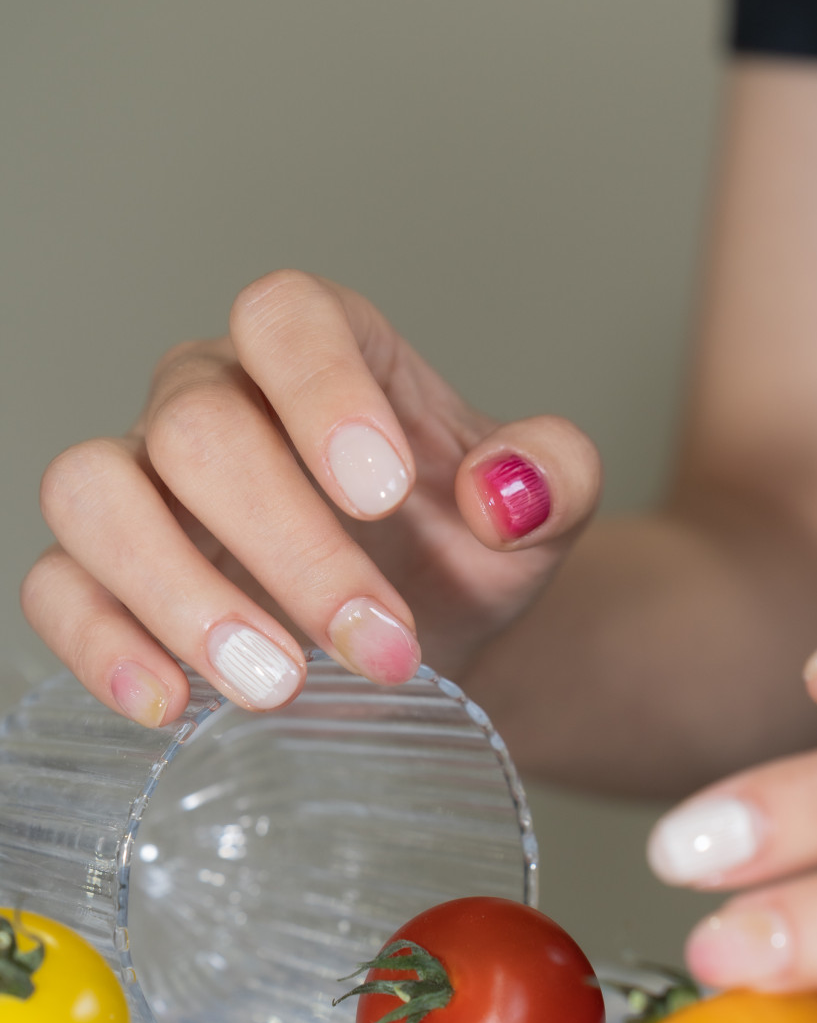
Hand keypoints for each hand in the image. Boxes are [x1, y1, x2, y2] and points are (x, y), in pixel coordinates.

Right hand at [22, 271, 599, 725]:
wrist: (421, 639)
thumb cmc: (461, 556)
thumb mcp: (539, 521)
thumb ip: (555, 479)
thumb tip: (507, 489)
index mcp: (320, 355)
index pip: (285, 318)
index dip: (322, 394)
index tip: (383, 496)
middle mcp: (213, 400)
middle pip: (197, 428)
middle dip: (293, 549)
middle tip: (380, 646)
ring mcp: (145, 484)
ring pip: (95, 491)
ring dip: (184, 595)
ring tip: (279, 682)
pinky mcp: (104, 574)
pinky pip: (55, 587)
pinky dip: (101, 645)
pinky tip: (173, 705)